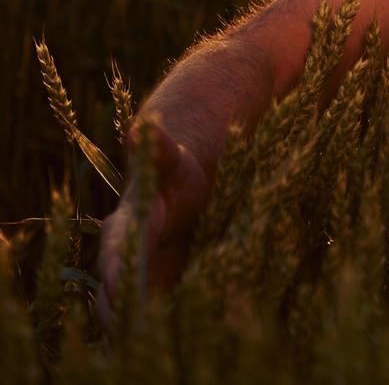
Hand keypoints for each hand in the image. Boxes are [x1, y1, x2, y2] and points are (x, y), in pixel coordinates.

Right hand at [96, 118, 209, 331]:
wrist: (181, 183)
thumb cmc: (175, 170)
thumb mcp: (169, 159)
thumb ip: (157, 150)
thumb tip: (143, 127)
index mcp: (124, 230)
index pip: (117, 258)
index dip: (119, 276)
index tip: (122, 292)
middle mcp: (126, 260)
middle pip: (119, 295)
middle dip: (125, 316)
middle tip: (137, 337)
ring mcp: (143, 277)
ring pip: (134, 311)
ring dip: (144, 331)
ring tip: (159, 350)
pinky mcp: (164, 288)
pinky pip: (160, 315)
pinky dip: (166, 330)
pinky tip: (180, 344)